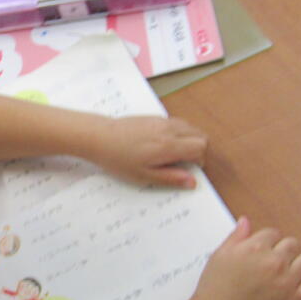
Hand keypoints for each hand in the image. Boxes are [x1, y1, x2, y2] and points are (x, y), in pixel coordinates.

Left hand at [89, 116, 206, 187]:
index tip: (188, 169)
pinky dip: (179, 132)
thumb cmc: (119, 159)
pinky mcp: (153, 117)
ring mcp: (161, 120)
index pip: (200, 147)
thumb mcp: (144, 176)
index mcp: (169, 145)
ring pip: (189, 126)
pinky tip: (164, 143)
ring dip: (189, 139)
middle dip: (198, 148)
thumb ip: (170, 178)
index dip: (199, 160)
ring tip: (175, 153)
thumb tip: (192, 182)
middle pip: (200, 134)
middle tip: (185, 162)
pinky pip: (176, 122)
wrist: (99, 137)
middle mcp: (169, 129)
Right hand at [192, 217, 300, 299]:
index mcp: (254, 247)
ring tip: (282, 273)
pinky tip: (291, 287)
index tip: (259, 251)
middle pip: (292, 244)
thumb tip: (246, 221)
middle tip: (270, 262)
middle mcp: (274, 261)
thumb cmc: (213, 286)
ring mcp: (286, 282)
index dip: (265, 241)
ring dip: (296, 264)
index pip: (273, 233)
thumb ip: (235, 237)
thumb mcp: (219, 256)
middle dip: (282, 250)